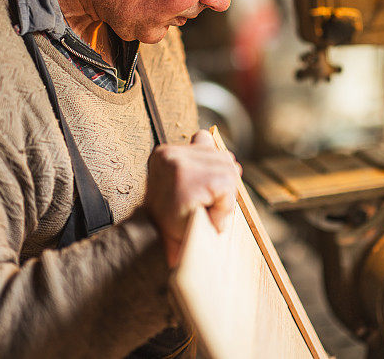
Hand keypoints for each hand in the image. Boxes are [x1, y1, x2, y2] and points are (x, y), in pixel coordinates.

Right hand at [144, 130, 240, 266]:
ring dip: (223, 199)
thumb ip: (196, 158)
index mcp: (165, 153)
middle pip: (224, 158)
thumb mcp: (183, 184)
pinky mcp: (191, 182)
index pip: (206, 142)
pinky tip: (205, 215)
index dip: (213, 170)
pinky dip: (224, 207)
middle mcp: (170, 155)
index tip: (196, 190)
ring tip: (201, 212)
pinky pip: (228, 188)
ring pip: (229, 173)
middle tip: (200, 207)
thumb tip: (206, 134)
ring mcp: (180, 167)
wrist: (153, 249)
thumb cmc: (172, 219)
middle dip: (222, 186)